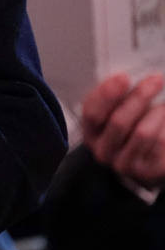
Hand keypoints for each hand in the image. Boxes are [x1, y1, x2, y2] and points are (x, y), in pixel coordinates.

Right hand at [80, 71, 164, 187]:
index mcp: (91, 131)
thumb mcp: (115, 109)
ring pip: (143, 133)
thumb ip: (114, 94)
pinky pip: (160, 144)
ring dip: (157, 113)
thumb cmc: (129, 126)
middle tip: (156, 80)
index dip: (107, 94)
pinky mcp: (147, 171)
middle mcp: (103, 151)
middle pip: (119, 121)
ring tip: (162, 107)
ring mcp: (124, 164)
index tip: (123, 77)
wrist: (143, 159)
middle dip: (139, 97)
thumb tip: (122, 79)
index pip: (92, 113)